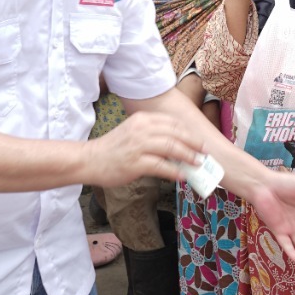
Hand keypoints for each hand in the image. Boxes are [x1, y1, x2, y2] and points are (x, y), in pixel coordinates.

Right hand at [86, 112, 204, 186]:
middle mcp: (142, 129)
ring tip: (198, 164)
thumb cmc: (113, 148)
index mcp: (143, 119)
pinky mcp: (136, 163)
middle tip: (204, 152)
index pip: (173, 123)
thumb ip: (152, 134)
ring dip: (188, 156)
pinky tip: (183, 176)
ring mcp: (139, 145)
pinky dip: (175, 171)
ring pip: (172, 148)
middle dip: (193, 144)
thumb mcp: (133, 131)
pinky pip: (162, 166)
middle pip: (176, 134)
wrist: (89, 160)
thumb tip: (177, 144)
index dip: (189, 132)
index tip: (199, 141)